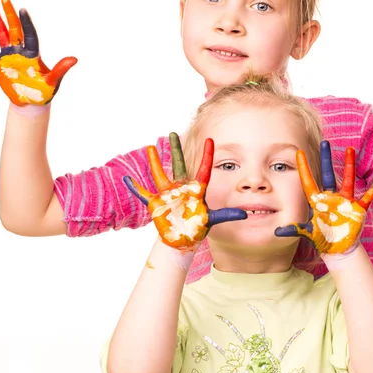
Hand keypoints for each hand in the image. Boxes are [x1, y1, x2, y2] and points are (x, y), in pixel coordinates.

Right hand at [0, 0, 76, 105]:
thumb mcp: (53, 82)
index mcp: (33, 54)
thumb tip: (74, 59)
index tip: (23, 10)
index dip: (26, 22)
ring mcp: (8, 55)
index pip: (29, 34)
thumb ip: (60, 69)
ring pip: (1, 33)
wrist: (31, 103)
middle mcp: (20, 51)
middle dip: (9, 14)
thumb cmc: (44, 92)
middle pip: (14, 28)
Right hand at [124, 132, 246, 250]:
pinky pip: (143, 194)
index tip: (211, 140)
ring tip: (150, 147)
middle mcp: (182, 188)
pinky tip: (127, 179)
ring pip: (160, 174)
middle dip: (176, 149)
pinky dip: (134, 187)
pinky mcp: (156, 203)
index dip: (207, 155)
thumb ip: (227, 215)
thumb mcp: (213, 219)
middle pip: (179, 164)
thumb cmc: (198, 228)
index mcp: (197, 190)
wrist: (183, 239)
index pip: (204, 169)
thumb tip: (245, 215)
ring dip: (154, 162)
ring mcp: (168, 194)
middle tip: (173, 133)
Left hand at [275, 140, 372, 255]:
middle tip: (325, 142)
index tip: (299, 152)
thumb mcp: (307, 233)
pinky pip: (367, 196)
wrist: (338, 249)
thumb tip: (277, 232)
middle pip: (328, 174)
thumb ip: (294, 230)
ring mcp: (345, 201)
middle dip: (326, 159)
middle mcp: (331, 197)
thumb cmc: (322, 239)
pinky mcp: (357, 209)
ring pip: (348, 179)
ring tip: (350, 149)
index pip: (308, 181)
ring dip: (350, 165)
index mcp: (318, 201)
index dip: (304, 168)